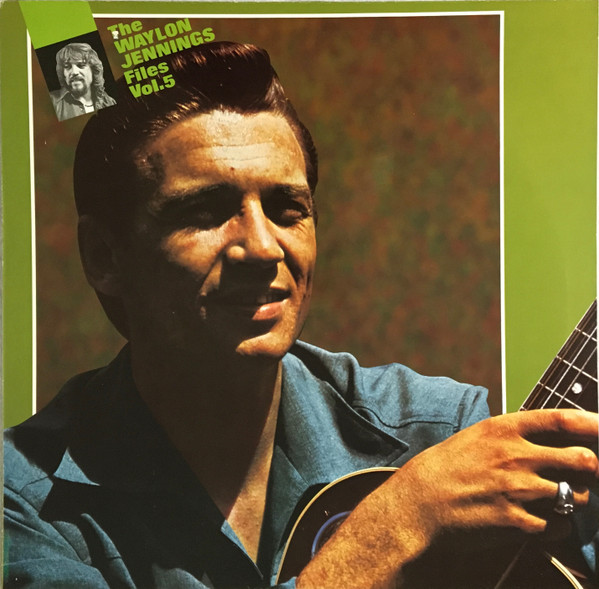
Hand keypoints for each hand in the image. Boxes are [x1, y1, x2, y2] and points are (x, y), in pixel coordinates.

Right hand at [297, 410, 597, 588]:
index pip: (559, 419)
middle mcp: (516, 456)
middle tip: (587, 470)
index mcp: (503, 429)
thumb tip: (546, 439)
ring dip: (574, 500)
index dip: (592, 422)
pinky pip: (557, 526)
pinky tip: (538, 521)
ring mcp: (518, 490)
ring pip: (576, 496)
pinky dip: (555, 525)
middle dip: (592, 466)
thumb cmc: (445, 468)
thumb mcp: (475, 437)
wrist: (419, 503)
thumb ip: (511, 436)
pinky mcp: (517, 522)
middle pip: (581, 459)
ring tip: (556, 500)